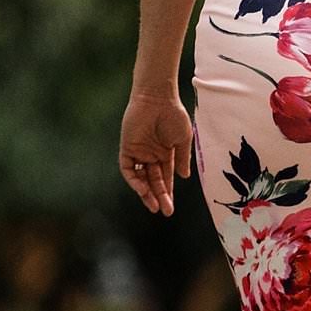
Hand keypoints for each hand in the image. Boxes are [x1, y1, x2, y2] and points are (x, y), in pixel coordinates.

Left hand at [119, 90, 194, 215]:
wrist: (158, 98)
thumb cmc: (174, 115)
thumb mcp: (183, 140)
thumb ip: (182, 159)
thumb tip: (183, 177)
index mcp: (166, 154)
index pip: (166, 179)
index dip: (168, 193)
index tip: (171, 208)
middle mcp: (151, 156)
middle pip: (153, 182)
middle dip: (159, 197)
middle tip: (165, 211)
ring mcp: (139, 152)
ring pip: (140, 178)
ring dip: (146, 193)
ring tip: (154, 205)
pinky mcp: (128, 147)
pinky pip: (128, 168)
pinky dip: (133, 180)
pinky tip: (142, 189)